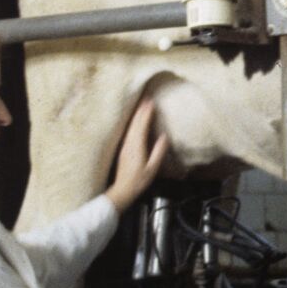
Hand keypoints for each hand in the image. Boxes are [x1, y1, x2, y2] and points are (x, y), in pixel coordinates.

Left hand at [104, 93, 168, 212]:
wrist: (122, 190)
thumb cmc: (138, 181)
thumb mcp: (152, 168)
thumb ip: (158, 152)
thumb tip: (164, 137)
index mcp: (137, 147)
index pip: (142, 126)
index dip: (146, 114)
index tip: (151, 102)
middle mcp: (129, 144)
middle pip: (134, 123)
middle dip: (140, 110)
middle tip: (145, 97)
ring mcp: (125, 146)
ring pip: (130, 126)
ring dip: (136, 115)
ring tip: (141, 105)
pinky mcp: (123, 149)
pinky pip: (128, 131)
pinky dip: (133, 123)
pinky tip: (134, 121)